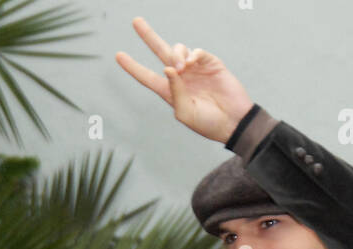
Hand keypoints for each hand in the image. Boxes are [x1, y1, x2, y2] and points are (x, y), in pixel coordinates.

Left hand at [116, 17, 253, 142]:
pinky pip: (197, 51)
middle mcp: (180, 77)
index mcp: (171, 92)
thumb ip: (175, 92)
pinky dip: (193, 54)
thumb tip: (168, 68)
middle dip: (148, 36)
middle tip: (136, 21)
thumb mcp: (185, 113)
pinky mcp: (210, 63)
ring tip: (182, 68)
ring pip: (178, 49)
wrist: (233, 121)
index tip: (118, 56)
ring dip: (176, 54)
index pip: (147, 77)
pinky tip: (192, 63)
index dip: (133, 67)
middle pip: (160, 52)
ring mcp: (195, 69)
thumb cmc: (208, 123)